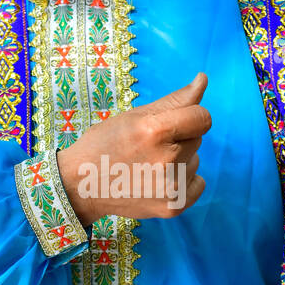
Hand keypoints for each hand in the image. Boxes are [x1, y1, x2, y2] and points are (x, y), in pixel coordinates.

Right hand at [56, 72, 210, 227]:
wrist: (81, 186)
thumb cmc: (105, 144)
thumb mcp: (135, 116)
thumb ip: (175, 99)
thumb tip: (203, 78)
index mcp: (154, 131)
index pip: (202, 118)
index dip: (191, 116)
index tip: (177, 121)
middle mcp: (166, 160)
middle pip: (197, 138)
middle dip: (178, 138)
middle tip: (148, 147)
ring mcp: (170, 186)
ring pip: (195, 160)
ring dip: (179, 160)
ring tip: (148, 165)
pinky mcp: (173, 206)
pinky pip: (198, 183)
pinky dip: (183, 181)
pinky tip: (158, 181)